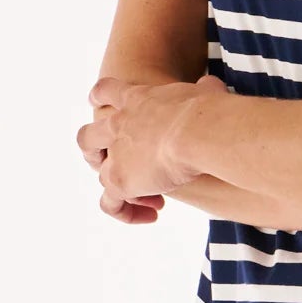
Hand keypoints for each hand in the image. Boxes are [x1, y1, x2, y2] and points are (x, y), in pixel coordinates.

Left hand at [78, 73, 228, 222]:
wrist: (196, 131)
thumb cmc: (208, 110)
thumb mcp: (206, 90)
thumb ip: (206, 89)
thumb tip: (212, 87)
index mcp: (138, 99)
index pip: (108, 91)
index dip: (100, 97)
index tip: (94, 100)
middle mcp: (119, 125)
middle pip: (88, 136)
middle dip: (94, 150)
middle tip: (108, 161)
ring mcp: (116, 154)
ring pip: (101, 174)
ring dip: (123, 188)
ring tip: (151, 199)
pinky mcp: (120, 180)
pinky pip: (112, 203)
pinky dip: (126, 211)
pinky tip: (150, 216)